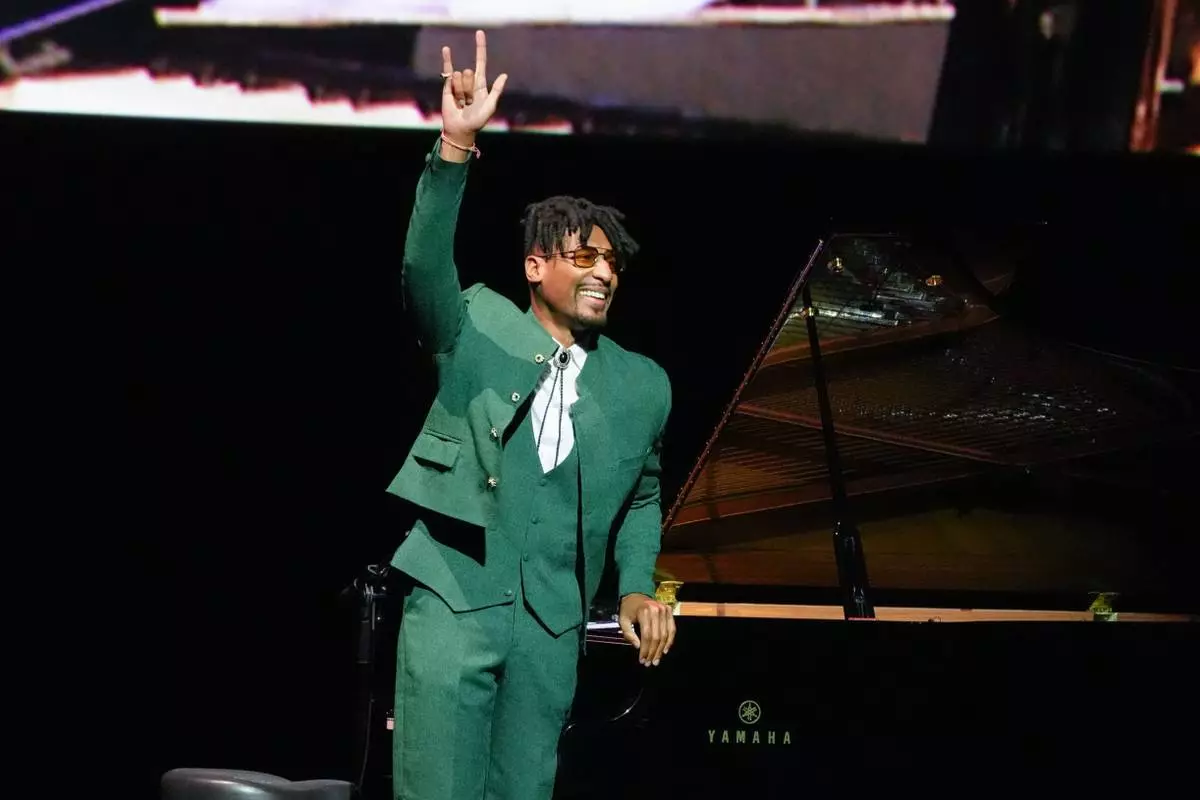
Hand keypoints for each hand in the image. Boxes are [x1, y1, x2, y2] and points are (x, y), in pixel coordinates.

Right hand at [440, 29, 507, 143]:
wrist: (461, 129)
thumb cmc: (477, 120)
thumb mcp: (490, 106)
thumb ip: (496, 91)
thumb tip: (504, 75)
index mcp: (481, 84)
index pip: (481, 61)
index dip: (480, 48)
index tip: (479, 32)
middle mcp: (469, 81)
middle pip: (469, 73)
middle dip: (468, 88)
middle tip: (469, 102)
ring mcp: (457, 82)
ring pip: (459, 77)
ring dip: (460, 92)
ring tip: (461, 103)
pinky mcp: (446, 86)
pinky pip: (447, 71)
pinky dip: (447, 59)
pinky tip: (446, 49)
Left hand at [618, 593, 675, 666]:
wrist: (636, 595)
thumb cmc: (628, 609)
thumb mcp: (623, 620)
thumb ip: (629, 634)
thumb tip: (638, 647)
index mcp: (644, 612)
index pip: (647, 635)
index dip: (645, 650)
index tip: (642, 660)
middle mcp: (656, 610)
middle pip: (657, 636)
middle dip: (653, 652)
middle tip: (650, 663)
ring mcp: (664, 610)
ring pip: (665, 634)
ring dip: (661, 649)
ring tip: (656, 660)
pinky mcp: (669, 610)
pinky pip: (672, 629)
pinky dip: (670, 641)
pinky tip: (665, 650)